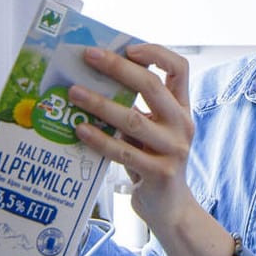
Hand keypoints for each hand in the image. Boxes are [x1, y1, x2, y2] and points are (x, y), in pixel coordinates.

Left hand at [67, 43, 194, 232]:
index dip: (155, 53)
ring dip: (100, 103)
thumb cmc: (153, 162)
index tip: (128, 48)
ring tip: (74, 92)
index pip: (179, 68)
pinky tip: (80, 130)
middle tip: (89, 56)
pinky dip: (99, 139)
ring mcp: (174, 149)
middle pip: (152, 86)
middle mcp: (182, 125)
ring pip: (132, 119)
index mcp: (181, 108)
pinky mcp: (159, 173)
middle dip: (118, 67)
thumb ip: (135, 109)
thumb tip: (94, 80)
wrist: (171, 208)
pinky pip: (123, 152)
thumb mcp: (150, 131)